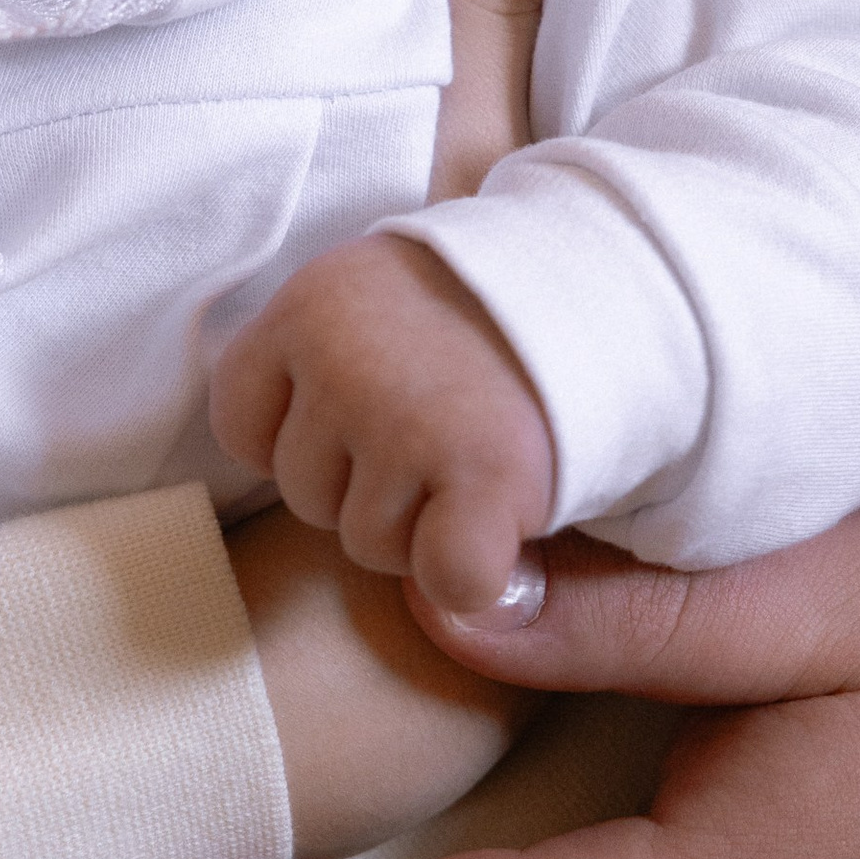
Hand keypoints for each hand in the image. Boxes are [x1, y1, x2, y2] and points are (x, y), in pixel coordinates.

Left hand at [213, 237, 555, 616]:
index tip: (373, 409)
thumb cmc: (487, 310)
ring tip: (482, 447)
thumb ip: (315, 366)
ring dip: (426, 523)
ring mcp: (409, 420)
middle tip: (447, 423)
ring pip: (369, 545)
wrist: (620, 279)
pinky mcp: (484, 473)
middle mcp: (345, 358)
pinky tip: (508, 510)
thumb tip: (275, 474)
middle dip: (370, 483)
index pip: (239, 423)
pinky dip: (480, 571)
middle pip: (305, 495)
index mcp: (310, 303)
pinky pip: (447, 579)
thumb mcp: (380, 294)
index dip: (306, 436)